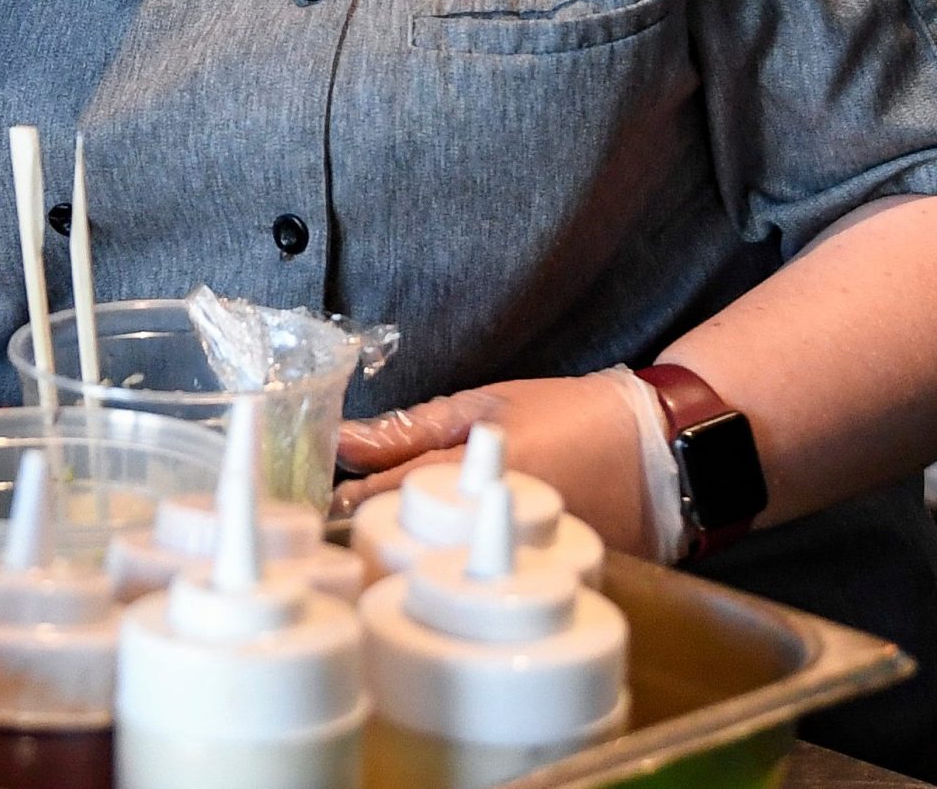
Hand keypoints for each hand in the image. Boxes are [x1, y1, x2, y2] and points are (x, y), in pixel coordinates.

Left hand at [332, 373, 655, 556]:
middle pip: (418, 546)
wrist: (668, 451)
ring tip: (407, 549)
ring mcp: (536, 561)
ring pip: (456, 576)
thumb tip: (341, 441)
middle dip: (384, 541)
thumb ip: (409, 428)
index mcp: (482, 467)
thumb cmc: (571, 415)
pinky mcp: (562, 587)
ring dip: (425, 564)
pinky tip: (461, 565)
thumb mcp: (484, 404)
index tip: (325, 504)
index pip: (392, 494)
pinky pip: (499, 589)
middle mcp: (508, 521)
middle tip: (359, 531)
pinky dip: (474, 578)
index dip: (351, 502)